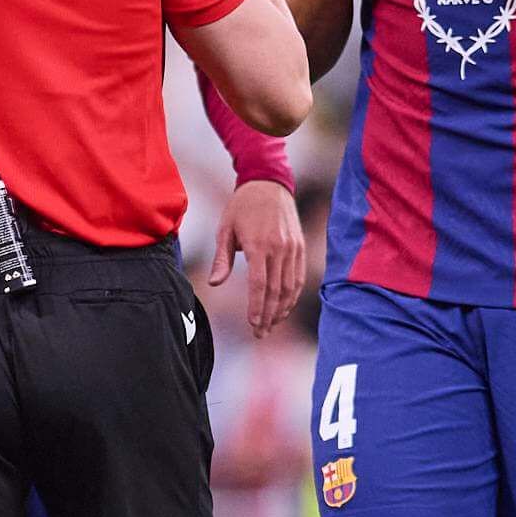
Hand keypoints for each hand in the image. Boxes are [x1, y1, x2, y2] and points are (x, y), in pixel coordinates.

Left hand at [207, 177, 304, 335]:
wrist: (269, 183)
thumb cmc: (242, 207)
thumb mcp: (225, 229)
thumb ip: (222, 259)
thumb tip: (214, 283)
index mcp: (259, 245)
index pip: (259, 284)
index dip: (256, 307)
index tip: (252, 324)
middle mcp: (280, 249)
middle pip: (276, 291)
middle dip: (268, 316)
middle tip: (259, 333)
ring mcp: (293, 249)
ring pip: (290, 288)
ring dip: (281, 310)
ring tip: (270, 326)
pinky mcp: (300, 248)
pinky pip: (299, 278)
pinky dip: (292, 296)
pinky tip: (284, 308)